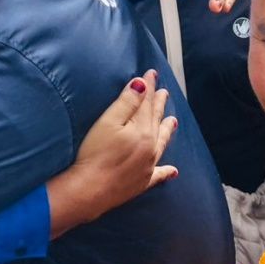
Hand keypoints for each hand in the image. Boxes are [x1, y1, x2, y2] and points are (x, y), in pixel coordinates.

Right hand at [46, 70, 176, 236]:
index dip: (149, 87)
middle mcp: (150, 147)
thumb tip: (142, 85)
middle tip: (164, 92)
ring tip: (173, 121)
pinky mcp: (142, 182)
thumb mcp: (108, 122)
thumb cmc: (95, 154)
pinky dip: (166, 171)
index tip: (152, 73)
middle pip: (155, 120)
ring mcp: (148, 166)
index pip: (147, 103)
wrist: (90, 190)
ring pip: (161, 143)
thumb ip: (127, 103)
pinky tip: (173, 171)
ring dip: (167, 130)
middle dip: (158, 104)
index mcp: (142, 130)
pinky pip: (159, 175)